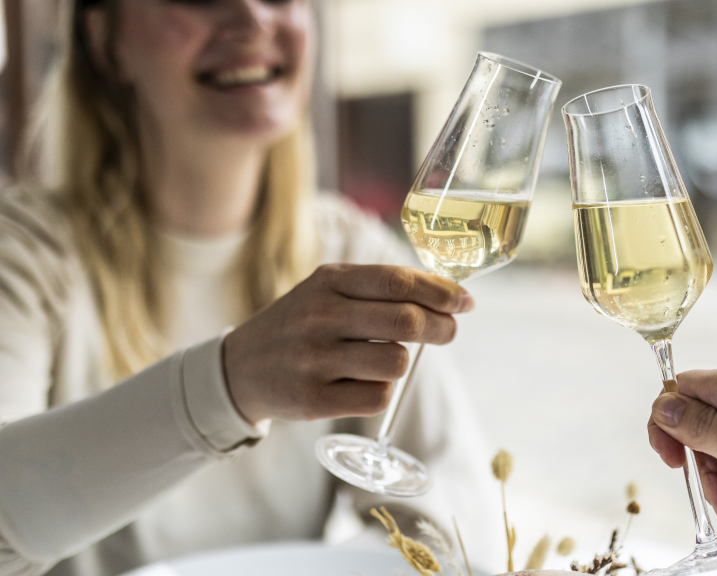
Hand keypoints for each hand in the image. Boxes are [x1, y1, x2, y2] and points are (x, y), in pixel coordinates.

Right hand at [223, 264, 472, 422]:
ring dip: (403, 362)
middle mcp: (320, 316)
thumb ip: (381, 288)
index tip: (465, 302)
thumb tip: (449, 295)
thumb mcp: (328, 291)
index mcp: (328, 281)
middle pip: (406, 323)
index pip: (398, 282)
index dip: (440, 293)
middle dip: (441, 328)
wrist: (239, 368)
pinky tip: (361, 383)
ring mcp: (315, 359)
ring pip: (396, 363)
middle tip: (449, 331)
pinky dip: (381, 391)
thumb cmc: (301, 324)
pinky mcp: (313, 400)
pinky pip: (378, 397)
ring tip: (385, 358)